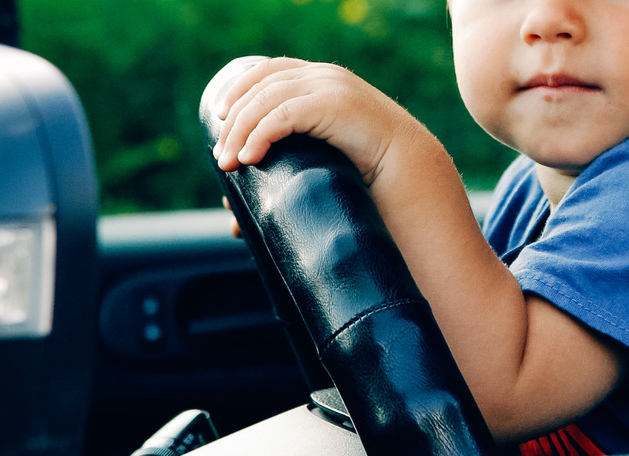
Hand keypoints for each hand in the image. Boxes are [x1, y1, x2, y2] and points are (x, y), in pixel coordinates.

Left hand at [212, 57, 410, 184]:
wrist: (409, 170)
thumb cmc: (369, 172)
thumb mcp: (326, 155)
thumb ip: (296, 161)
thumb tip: (246, 211)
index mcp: (322, 80)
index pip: (268, 70)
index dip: (238, 90)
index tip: (219, 119)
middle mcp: (324, 76)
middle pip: (260, 85)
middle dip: (234, 120)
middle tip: (220, 155)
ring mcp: (329, 86)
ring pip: (266, 99)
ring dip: (241, 131)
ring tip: (229, 163)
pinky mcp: (333, 104)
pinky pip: (283, 114)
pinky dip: (261, 135)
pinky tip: (250, 157)